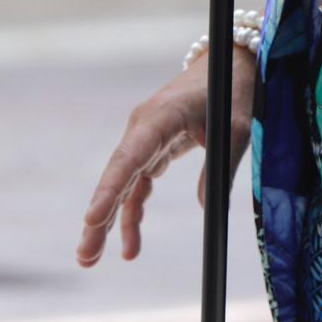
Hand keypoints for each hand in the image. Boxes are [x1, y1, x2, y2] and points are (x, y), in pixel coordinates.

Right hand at [76, 47, 255, 267]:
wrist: (230, 62)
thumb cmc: (233, 90)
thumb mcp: (236, 126)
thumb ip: (220, 164)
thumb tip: (205, 207)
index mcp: (160, 116)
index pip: (129, 156)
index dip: (109, 189)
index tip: (91, 219)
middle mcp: (144, 126)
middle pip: (116, 175)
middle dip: (98, 216)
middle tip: (86, 255)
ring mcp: (145, 137)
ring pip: (121, 184)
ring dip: (107, 221)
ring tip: (92, 259)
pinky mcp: (154, 147)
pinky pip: (137, 185)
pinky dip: (132, 213)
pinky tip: (130, 246)